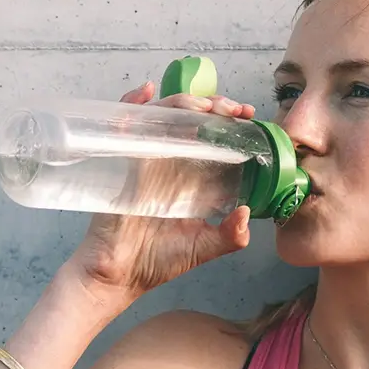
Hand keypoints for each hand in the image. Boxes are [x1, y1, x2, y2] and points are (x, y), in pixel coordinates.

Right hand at [68, 81, 257, 300]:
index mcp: (190, 177)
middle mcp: (169, 162)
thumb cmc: (157, 261)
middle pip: (189, 118)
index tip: (248, 116)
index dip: (229, 122)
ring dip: (184, 102)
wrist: (120, 276)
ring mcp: (145, 159)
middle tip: (233, 109)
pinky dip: (133, 104)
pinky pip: (126, 125)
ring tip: (205, 106)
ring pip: (163, 116)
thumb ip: (231, 236)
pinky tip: (146, 92)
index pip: (211, 136)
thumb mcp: (204, 247)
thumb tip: (248, 213)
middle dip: (213, 106)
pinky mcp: (124, 163)